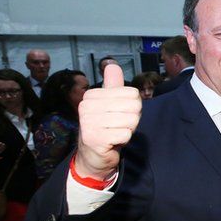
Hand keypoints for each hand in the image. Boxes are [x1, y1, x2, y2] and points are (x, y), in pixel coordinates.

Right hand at [76, 64, 140, 179]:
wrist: (94, 156)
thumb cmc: (106, 128)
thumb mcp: (111, 104)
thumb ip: (113, 85)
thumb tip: (111, 64)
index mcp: (91, 96)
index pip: (133, 94)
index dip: (133, 107)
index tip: (119, 115)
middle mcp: (86, 107)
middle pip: (134, 106)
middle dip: (132, 119)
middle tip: (119, 126)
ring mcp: (88, 122)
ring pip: (130, 120)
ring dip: (128, 130)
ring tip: (115, 133)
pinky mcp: (94, 138)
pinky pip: (126, 134)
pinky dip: (124, 140)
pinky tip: (113, 142)